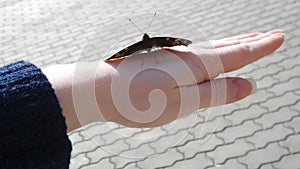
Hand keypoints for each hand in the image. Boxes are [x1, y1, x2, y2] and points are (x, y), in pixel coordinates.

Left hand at [43, 30, 283, 131]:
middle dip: (251, 42)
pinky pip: (197, 52)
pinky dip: (212, 50)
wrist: (101, 88)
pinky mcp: (165, 60)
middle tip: (270, 35)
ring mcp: (176, 56)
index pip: (238, 55)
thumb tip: (248, 85)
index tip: (278, 38)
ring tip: (247, 41)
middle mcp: (189, 55)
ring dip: (233, 44)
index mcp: (198, 65)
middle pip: (227, 47)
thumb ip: (216, 93)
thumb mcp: (183, 103)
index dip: (260, 48)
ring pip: (212, 48)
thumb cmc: (140, 100)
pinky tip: (211, 55)